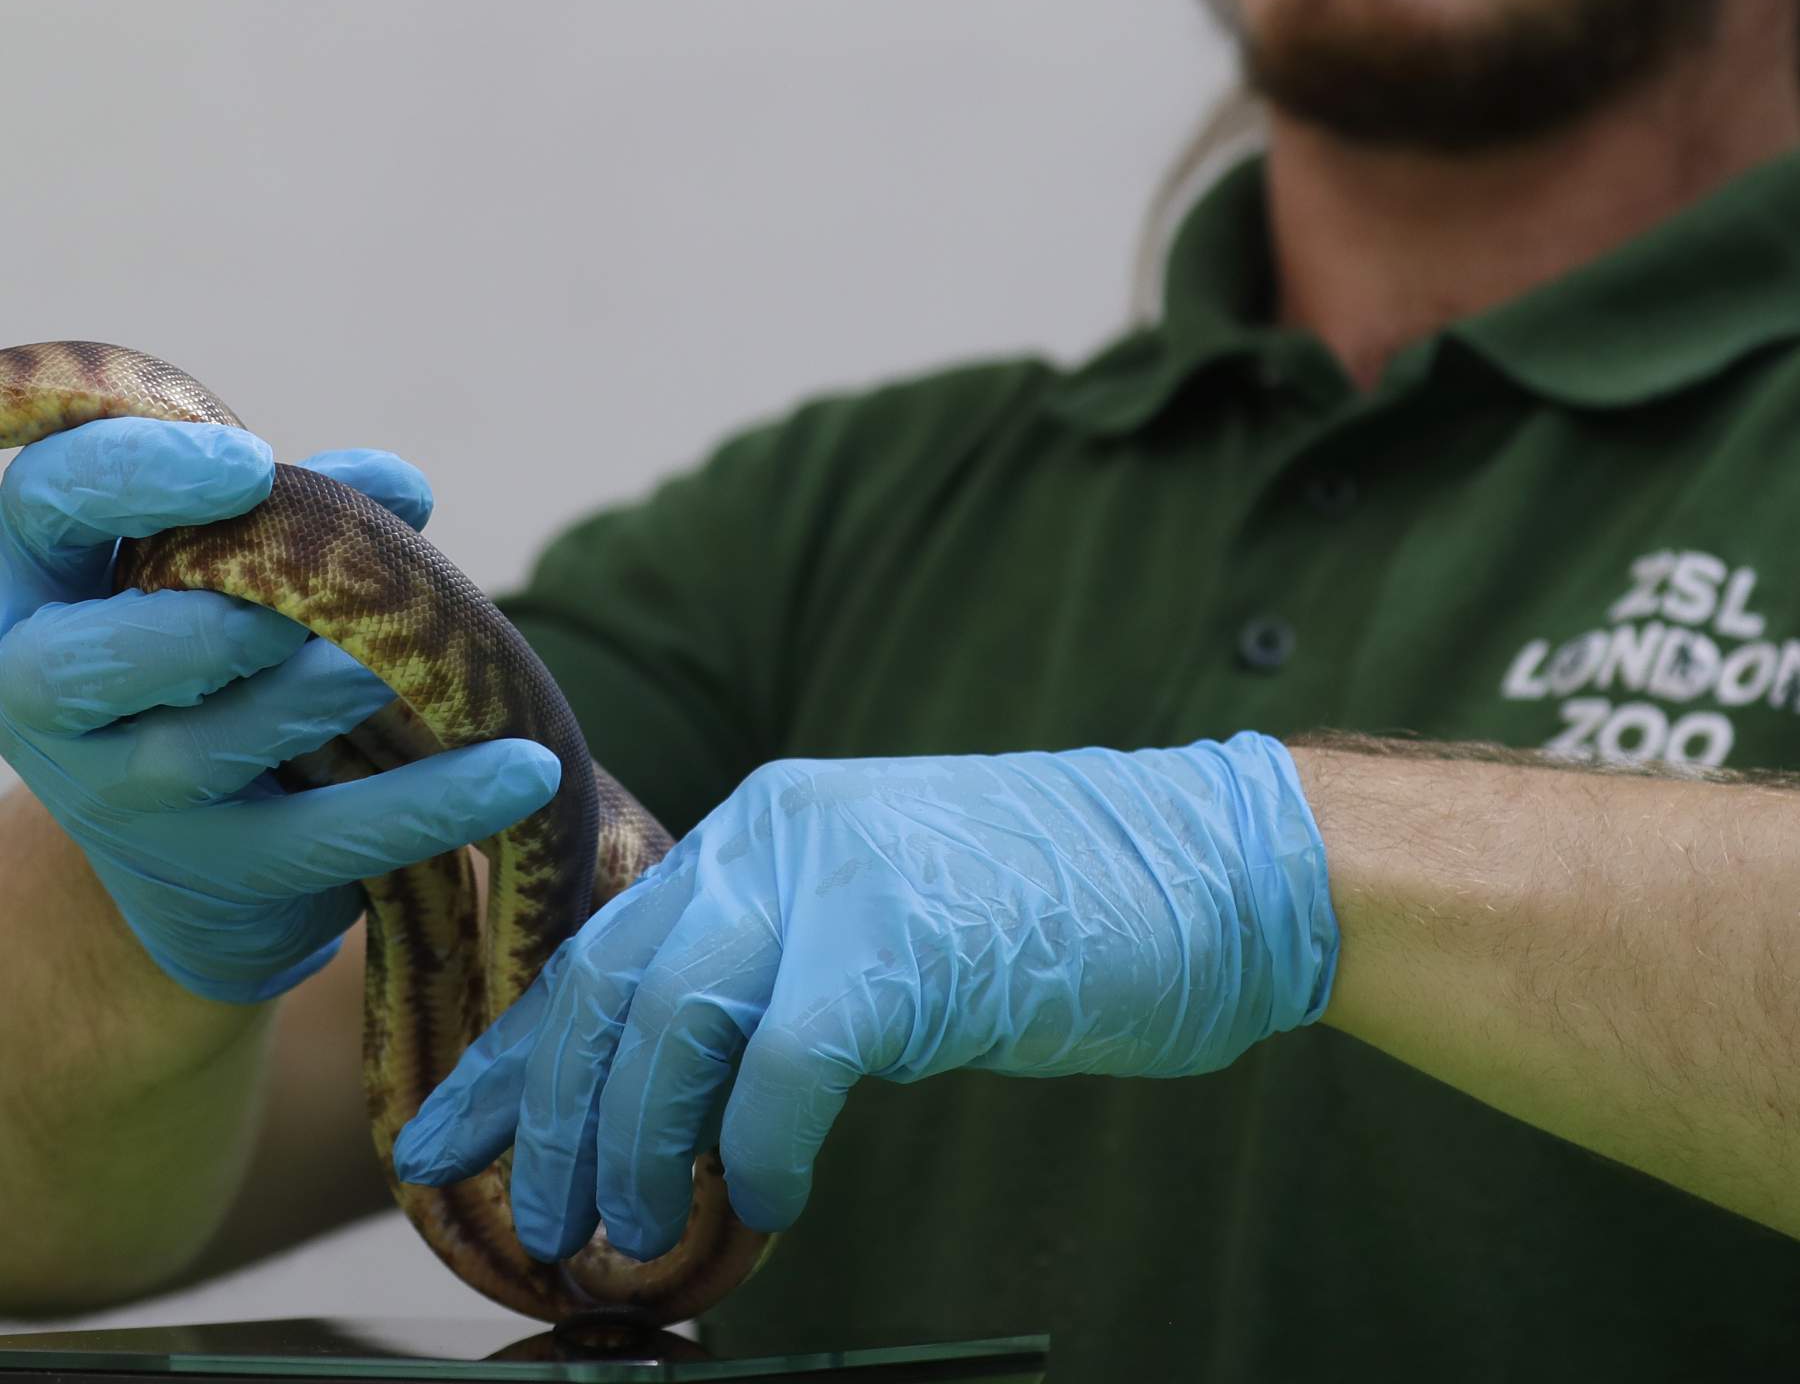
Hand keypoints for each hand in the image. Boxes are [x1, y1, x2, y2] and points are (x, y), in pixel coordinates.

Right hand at [0, 417, 560, 1004]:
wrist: (194, 824)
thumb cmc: (210, 632)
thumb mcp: (226, 557)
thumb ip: (299, 511)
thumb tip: (398, 489)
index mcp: (42, 576)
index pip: (49, 500)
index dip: (138, 476)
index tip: (251, 459)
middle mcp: (46, 692)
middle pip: (90, 660)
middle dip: (200, 629)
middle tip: (296, 600)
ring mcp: (120, 794)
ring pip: (210, 747)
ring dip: (316, 697)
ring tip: (407, 661)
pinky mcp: (215, 869)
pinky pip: (324, 838)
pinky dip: (431, 804)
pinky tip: (524, 771)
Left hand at [391, 732, 1338, 1261]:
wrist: (1206, 866)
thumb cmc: (1046, 910)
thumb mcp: (880, 912)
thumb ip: (778, 967)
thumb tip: (676, 1094)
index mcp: (766, 825)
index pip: (601, 945)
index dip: (512, 1054)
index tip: (441, 1139)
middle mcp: (781, 833)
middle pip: (611, 987)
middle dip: (555, 1119)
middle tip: (541, 1219)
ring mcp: (841, 878)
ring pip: (672, 1023)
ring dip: (641, 1149)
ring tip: (636, 1233)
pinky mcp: (903, 944)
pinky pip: (784, 1070)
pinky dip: (762, 1152)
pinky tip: (776, 1199)